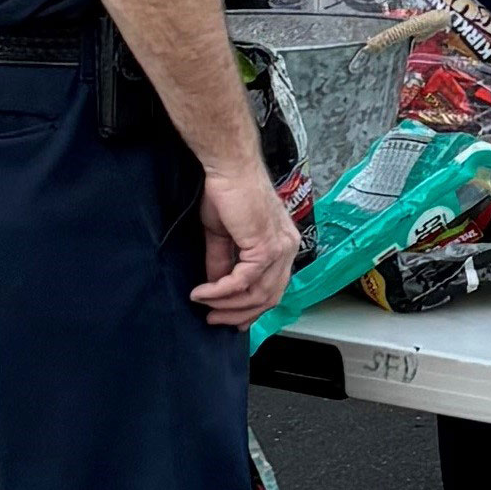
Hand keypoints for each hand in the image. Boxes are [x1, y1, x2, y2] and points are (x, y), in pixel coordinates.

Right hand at [187, 151, 301, 331]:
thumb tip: (216, 287)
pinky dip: (220, 292)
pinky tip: (202, 293)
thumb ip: (223, 262)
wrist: (229, 169)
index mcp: (284, 244)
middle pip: (270, 297)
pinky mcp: (265, 247)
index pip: (275, 287)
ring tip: (204, 305)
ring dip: (227, 305)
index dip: (253, 308)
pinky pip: (242, 282)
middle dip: (239, 314)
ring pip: (258, 294)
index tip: (231, 319)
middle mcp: (288, 248)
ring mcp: (280, 248)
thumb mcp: (224, 236)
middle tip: (214, 320)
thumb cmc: (227, 193)